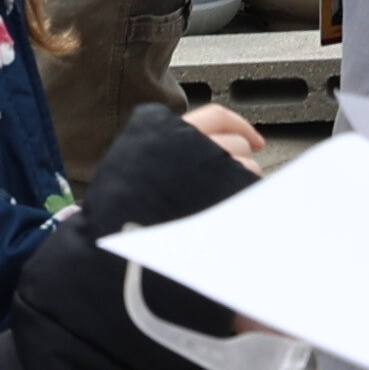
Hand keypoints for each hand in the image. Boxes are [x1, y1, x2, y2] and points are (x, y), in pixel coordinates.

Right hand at [81, 99, 258, 233]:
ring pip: (247, 168)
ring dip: (242, 183)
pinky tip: (230, 215)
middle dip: (239, 161)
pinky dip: (244, 202)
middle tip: (229, 179)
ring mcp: (209, 175)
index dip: (239, 125)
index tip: (253, 139)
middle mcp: (191, 149)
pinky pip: (246, 193)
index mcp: (165, 134)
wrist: (116, 253)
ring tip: (222, 203)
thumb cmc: (118, 215)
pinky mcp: (223, 201)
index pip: (216, 116)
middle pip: (236, 144)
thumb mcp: (131, 163)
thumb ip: (164, 149)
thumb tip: (205, 147)